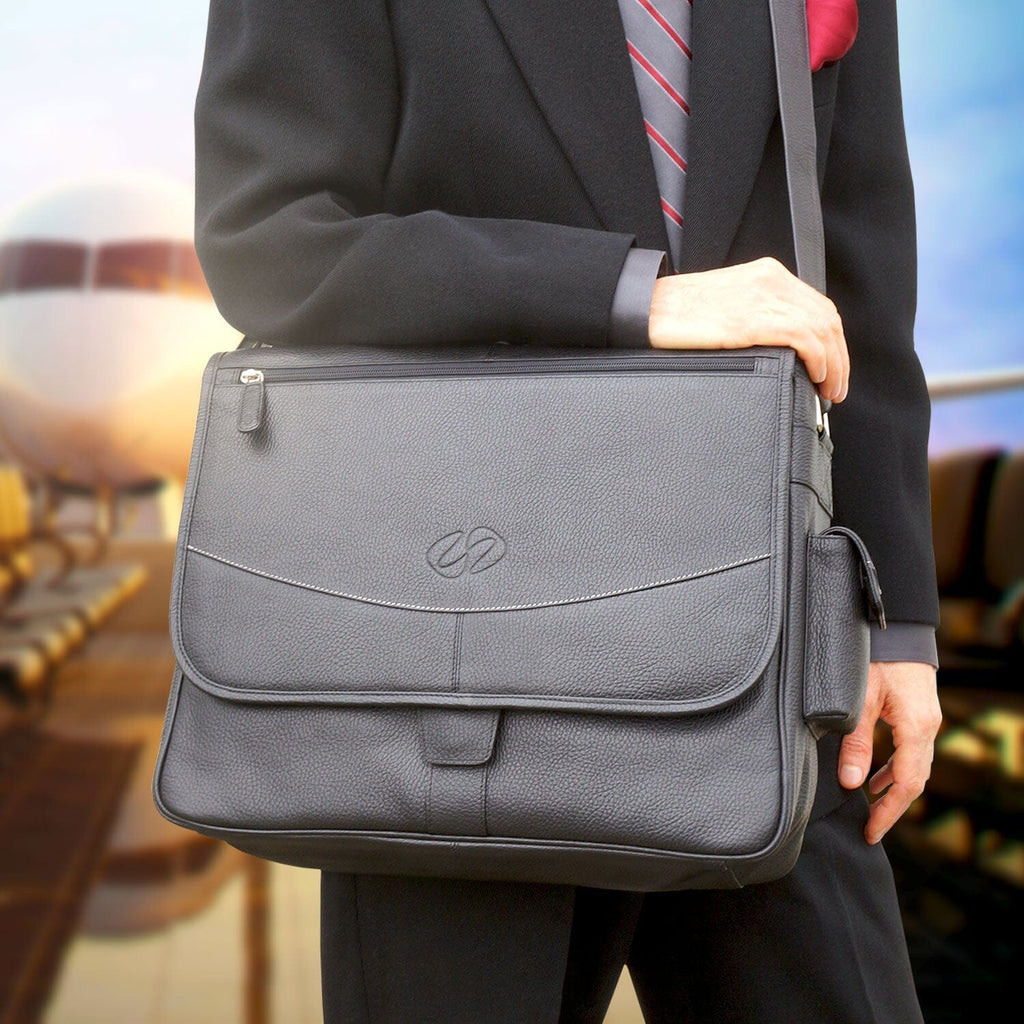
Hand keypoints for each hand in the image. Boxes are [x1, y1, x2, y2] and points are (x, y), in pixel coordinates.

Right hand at [647, 256, 848, 402]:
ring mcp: (764, 298)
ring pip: (822, 329)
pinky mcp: (753, 319)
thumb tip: (778, 348)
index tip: (832, 366)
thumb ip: (755, 315)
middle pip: (827, 318)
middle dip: (839, 356)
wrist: (647, 307)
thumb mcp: (727, 304)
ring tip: (828, 389)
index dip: (832, 340)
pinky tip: (816, 376)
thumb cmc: (677, 313)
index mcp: (767, 275)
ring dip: (833, 364)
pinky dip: (819, 359)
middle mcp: (771, 280)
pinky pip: (805, 337)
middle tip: (834, 386)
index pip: (817, 306)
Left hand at [838, 661, 941, 844]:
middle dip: (892, 807)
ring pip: (913, 766)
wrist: (898, 627)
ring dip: (892, 788)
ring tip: (869, 806)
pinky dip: (893, 768)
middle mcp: (927, 728)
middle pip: (914, 780)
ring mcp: (926, 720)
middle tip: (869, 827)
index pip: (907, 784)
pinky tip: (874, 776)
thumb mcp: (860, 701)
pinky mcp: (918, 712)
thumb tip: (851, 783)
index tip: (871, 831)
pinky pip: (909, 751)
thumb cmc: (878, 658)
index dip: (888, 812)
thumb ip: (856, 743)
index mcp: (916, 728)